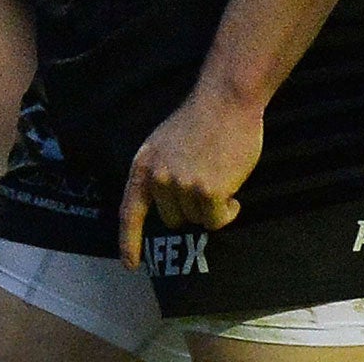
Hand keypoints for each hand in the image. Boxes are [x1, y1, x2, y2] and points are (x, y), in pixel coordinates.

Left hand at [118, 85, 263, 268]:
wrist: (227, 99)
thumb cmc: (202, 118)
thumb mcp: (166, 143)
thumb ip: (161, 171)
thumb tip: (167, 205)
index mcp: (144, 166)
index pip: (130, 213)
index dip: (129, 242)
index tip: (131, 265)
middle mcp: (159, 178)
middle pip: (173, 218)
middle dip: (191, 208)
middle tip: (208, 184)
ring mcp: (183, 185)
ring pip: (197, 219)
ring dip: (213, 207)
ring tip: (224, 179)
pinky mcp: (208, 191)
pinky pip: (216, 219)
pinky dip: (228, 212)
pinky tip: (234, 196)